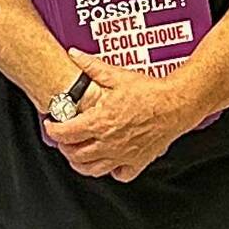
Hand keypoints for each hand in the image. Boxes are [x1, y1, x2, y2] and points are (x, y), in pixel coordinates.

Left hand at [42, 55, 198, 181]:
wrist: (176, 104)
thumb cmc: (150, 92)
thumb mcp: (117, 75)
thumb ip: (92, 66)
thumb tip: (75, 54)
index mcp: (99, 122)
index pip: (65, 134)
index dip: (52, 130)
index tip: (52, 125)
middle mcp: (108, 143)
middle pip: (75, 155)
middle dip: (65, 147)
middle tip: (64, 138)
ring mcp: (122, 155)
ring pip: (93, 170)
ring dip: (81, 163)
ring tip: (79, 153)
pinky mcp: (137, 161)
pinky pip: (119, 175)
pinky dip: (111, 171)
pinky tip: (110, 161)